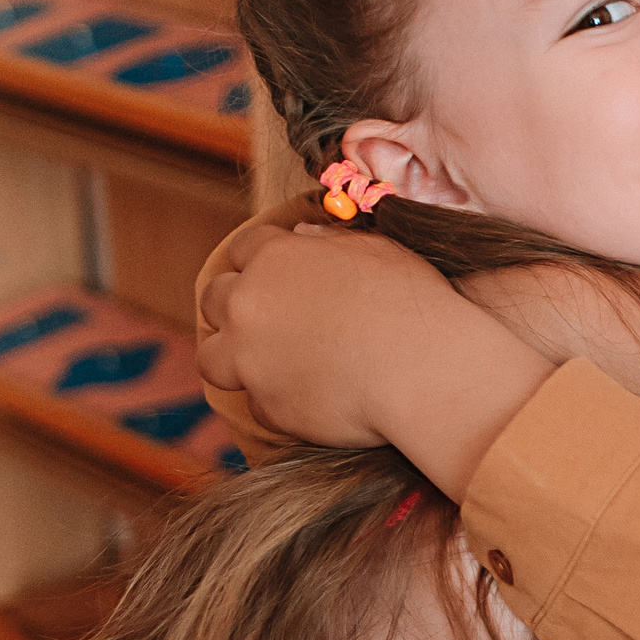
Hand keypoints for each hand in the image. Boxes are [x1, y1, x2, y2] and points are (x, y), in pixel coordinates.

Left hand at [200, 223, 508, 448]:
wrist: (426, 370)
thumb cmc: (413, 302)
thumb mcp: (379, 251)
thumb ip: (331, 240)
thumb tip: (302, 233)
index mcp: (275, 257)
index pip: (243, 249)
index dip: (259, 262)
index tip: (279, 276)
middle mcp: (249, 304)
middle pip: (214, 299)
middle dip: (238, 307)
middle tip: (272, 320)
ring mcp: (250, 358)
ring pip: (213, 358)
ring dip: (236, 358)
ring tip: (273, 363)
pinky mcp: (266, 406)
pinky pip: (258, 403)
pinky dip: (279, 401)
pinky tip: (315, 396)